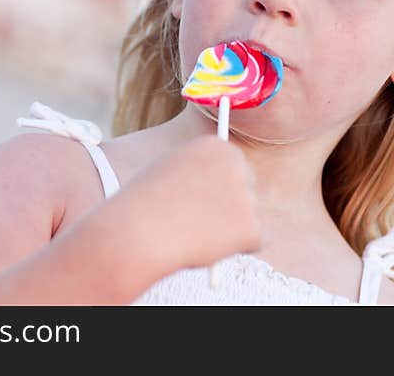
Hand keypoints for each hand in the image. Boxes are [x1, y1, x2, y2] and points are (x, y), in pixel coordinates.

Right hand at [121, 135, 261, 272]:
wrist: (140, 232)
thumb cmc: (145, 203)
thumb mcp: (170, 170)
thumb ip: (198, 171)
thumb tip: (218, 186)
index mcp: (216, 145)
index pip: (233, 164)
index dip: (217, 187)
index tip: (203, 199)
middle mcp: (237, 164)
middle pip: (248, 186)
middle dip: (232, 206)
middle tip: (204, 222)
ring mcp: (247, 195)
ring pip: (249, 216)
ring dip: (230, 230)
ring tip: (193, 232)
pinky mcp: (253, 227)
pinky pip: (253, 241)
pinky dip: (234, 249)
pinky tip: (205, 245)